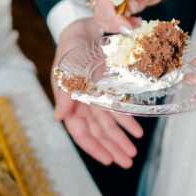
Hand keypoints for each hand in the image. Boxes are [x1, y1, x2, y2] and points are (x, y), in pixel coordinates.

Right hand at [51, 17, 143, 165]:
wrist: (80, 34)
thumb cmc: (69, 54)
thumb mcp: (65, 74)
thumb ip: (64, 97)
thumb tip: (58, 118)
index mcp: (69, 106)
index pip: (82, 134)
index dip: (95, 148)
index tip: (108, 161)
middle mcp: (83, 107)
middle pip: (99, 133)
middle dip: (113, 148)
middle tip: (127, 162)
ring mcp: (96, 101)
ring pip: (110, 126)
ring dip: (121, 138)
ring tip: (133, 152)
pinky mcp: (107, 92)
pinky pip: (118, 110)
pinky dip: (128, 121)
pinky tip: (137, 131)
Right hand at [87, 0, 165, 31]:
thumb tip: (130, 7)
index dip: (113, 15)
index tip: (127, 27)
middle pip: (99, 9)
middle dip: (116, 23)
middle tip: (136, 26)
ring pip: (99, 17)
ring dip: (117, 26)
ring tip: (136, 23)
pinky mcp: (101, 6)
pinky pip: (103, 21)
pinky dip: (116, 27)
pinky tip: (130, 23)